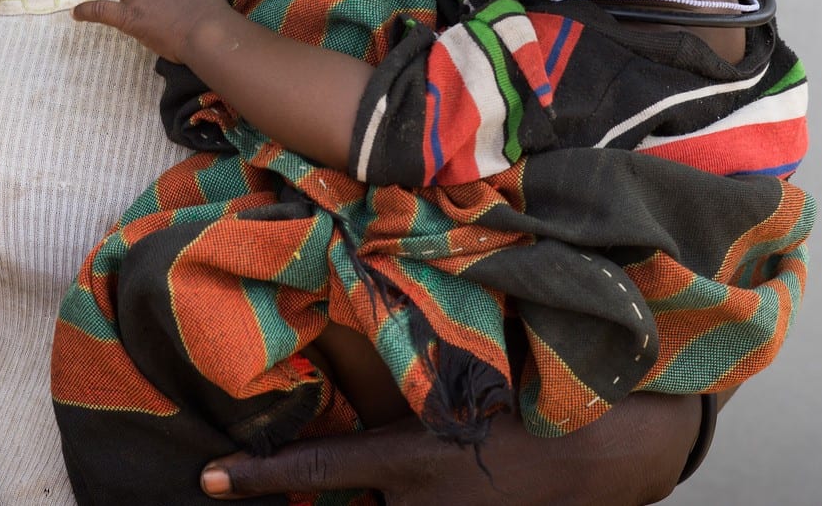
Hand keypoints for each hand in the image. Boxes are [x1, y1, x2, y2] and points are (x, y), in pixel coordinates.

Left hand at [199, 393, 700, 504]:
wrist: (614, 453)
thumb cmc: (539, 394)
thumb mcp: (469, 368)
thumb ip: (410, 360)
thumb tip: (362, 333)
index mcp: (413, 458)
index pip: (317, 470)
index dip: (256, 479)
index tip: (206, 480)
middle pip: (347, 504)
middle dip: (335, 488)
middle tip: (339, 455)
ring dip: (391, 491)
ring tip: (446, 450)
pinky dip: (424, 498)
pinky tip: (460, 472)